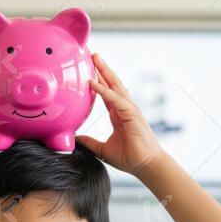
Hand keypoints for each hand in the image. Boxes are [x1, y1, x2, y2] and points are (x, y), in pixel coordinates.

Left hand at [76, 54, 164, 178]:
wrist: (145, 166)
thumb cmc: (129, 158)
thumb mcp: (102, 149)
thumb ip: (90, 142)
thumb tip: (76, 139)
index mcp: (118, 115)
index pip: (106, 94)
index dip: (98, 82)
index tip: (89, 71)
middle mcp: (124, 109)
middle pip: (112, 84)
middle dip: (103, 69)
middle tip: (93, 55)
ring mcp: (129, 110)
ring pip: (115, 86)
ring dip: (105, 72)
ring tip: (95, 59)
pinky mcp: (132, 114)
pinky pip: (115, 99)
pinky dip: (104, 91)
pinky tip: (94, 83)